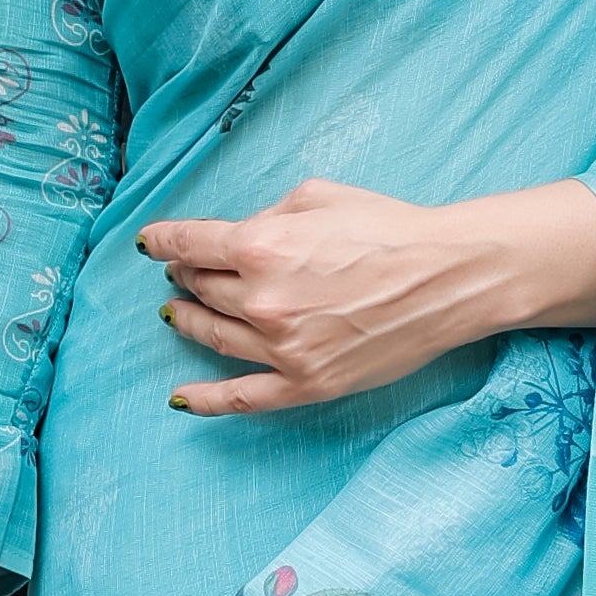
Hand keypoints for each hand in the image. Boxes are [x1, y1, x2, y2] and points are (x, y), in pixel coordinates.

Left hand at [142, 176, 595, 414]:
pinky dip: (207, 400)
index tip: (148, 244)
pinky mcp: (307, 384)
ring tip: (182, 310)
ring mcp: (282, 348)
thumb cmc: (388, 227)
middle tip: (184, 271)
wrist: (446, 277)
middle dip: (187, 275)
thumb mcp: (316, 195)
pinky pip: (243, 398)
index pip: (187, 244)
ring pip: (213, 335)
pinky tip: (180, 398)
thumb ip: (265, 215)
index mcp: (259, 245)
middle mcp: (261, 299)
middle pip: (200, 287)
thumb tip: (236, 237)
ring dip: (191, 319)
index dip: (161, 242)